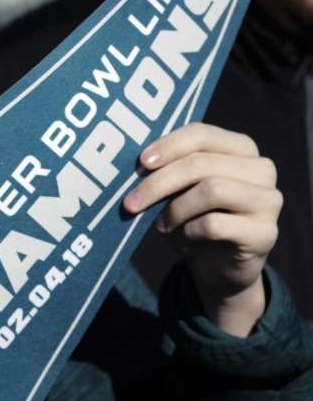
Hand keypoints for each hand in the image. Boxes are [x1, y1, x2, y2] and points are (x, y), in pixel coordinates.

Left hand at [122, 123, 281, 336]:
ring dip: (176, 208)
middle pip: (201, 163)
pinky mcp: (266, 232)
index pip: (201, 133)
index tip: (141, 163)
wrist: (217, 267)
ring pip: (212, 190)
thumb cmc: (193, 218)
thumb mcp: (177, 189)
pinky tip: (185, 237)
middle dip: (158, 183)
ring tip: (161, 224)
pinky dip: (190, 230)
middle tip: (131, 203)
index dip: (168, 145)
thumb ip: (167, 169)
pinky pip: (216, 224)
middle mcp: (261, 168)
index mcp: (240, 147)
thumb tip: (139, 163)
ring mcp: (269, 200)